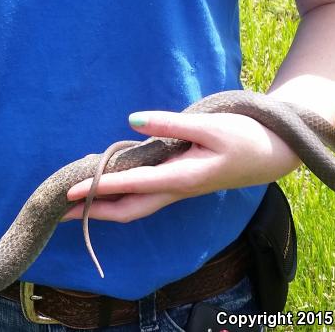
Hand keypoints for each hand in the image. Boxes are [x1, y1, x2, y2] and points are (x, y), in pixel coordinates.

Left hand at [63, 110, 301, 221]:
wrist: (275, 153)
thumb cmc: (245, 136)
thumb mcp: (208, 125)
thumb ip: (169, 124)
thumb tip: (131, 122)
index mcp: (182, 178)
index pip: (130, 186)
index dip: (98, 188)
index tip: (69, 191)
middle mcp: (176, 190)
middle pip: (127, 210)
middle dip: (92, 212)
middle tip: (59, 210)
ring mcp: (178, 190)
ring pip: (135, 206)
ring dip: (104, 206)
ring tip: (75, 201)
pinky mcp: (180, 183)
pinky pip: (143, 195)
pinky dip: (119, 194)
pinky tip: (106, 184)